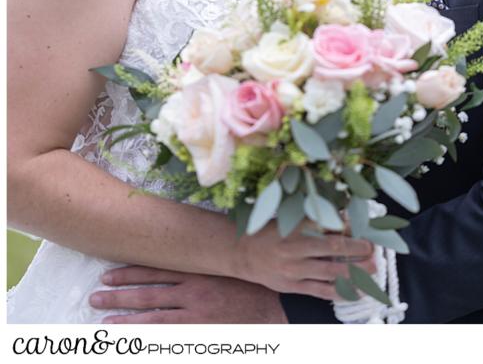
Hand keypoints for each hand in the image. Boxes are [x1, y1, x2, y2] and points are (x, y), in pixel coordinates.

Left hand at [90, 267, 287, 323]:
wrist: (275, 310)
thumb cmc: (251, 284)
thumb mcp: (226, 265)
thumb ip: (204, 259)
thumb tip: (180, 248)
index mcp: (196, 272)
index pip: (155, 270)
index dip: (129, 273)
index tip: (108, 274)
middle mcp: (191, 294)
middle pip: (147, 296)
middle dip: (118, 297)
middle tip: (95, 299)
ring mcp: (195, 318)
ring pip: (152, 321)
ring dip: (126, 324)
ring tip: (104, 325)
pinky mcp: (200, 336)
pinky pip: (169, 340)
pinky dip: (150, 342)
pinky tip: (133, 346)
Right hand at [231, 221, 375, 299]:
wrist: (243, 253)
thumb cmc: (271, 232)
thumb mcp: (291, 219)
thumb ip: (316, 221)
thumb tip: (346, 219)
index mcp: (296, 226)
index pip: (329, 225)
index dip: (350, 227)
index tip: (366, 228)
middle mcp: (296, 248)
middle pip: (334, 249)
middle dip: (358, 249)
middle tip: (374, 249)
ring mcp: (295, 269)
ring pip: (331, 272)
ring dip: (355, 272)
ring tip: (372, 270)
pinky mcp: (293, 286)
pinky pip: (321, 291)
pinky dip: (341, 292)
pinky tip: (357, 291)